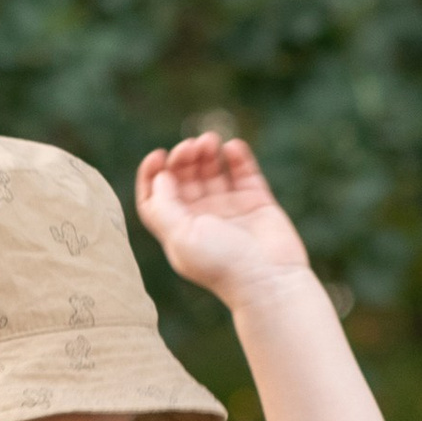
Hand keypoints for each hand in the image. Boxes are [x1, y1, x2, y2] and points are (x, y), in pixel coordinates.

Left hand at [133, 133, 314, 308]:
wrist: (269, 279)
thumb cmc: (222, 264)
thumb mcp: (180, 237)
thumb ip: (162, 206)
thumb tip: (160, 177)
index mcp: (179, 229)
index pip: (157, 197)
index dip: (152, 175)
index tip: (158, 157)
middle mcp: (202, 218)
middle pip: (183, 178)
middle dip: (183, 158)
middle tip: (190, 147)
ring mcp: (229, 209)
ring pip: (211, 171)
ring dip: (207, 152)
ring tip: (210, 141)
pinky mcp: (256, 202)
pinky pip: (243, 171)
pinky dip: (237, 156)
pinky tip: (232, 148)